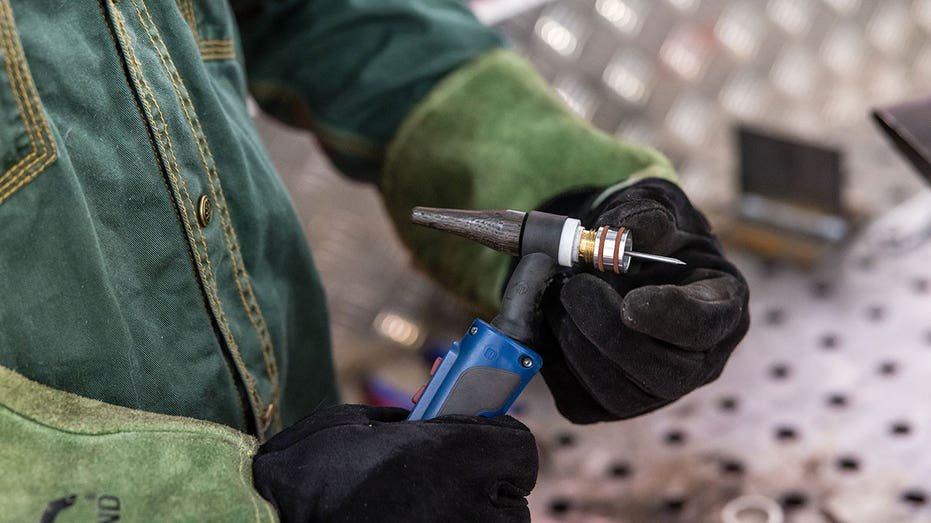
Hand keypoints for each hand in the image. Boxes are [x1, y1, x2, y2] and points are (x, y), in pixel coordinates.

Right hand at [252, 404, 536, 521]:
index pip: (519, 446)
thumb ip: (417, 423)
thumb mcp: (364, 424)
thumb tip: (441, 421)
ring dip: (472, 515)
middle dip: (485, 482)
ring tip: (424, 508)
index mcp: (460, 456)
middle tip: (443, 478)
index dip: (496, 440)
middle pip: (513, 494)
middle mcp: (474, 506)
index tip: (475, 440)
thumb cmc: (312, 472)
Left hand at [536, 178, 749, 422]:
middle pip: (665, 374)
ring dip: (575, 343)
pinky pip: (580, 401)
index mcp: (722, 305)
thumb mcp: (656, 205)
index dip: (669, 317)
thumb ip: (646, 211)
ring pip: (618, 393)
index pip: (706, 324)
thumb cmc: (649, 233)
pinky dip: (555, 363)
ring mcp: (655, 390)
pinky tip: (550, 321)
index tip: (630, 302)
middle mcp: (698, 360)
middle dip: (608, 333)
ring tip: (556, 296)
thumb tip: (624, 229)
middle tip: (573, 288)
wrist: (616, 260)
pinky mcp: (608, 406)